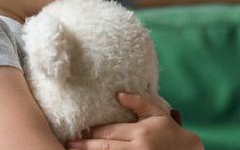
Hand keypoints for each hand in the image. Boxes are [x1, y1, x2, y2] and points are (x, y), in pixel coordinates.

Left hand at [67, 93, 202, 149]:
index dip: (94, 132)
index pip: (110, 132)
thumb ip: (139, 103)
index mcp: (140, 132)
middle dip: (86, 145)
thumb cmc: (170, 132)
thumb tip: (119, 95)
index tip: (82, 130)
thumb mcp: (157, 113)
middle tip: (70, 144)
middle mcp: (137, 148)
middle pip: (105, 147)